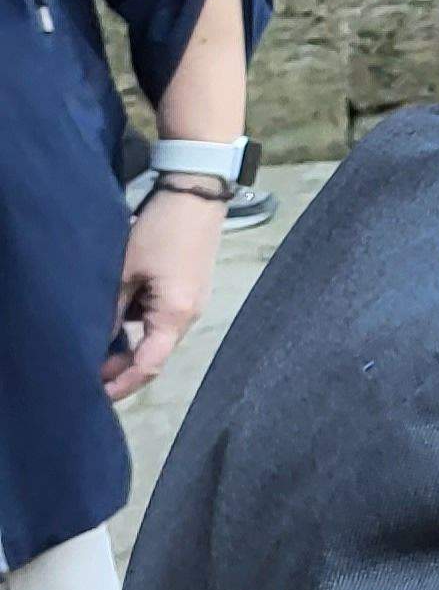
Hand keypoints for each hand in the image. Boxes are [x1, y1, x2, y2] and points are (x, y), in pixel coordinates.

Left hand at [103, 189, 224, 400]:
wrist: (196, 195)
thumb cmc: (162, 231)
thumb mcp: (125, 271)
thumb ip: (113, 311)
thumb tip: (98, 340)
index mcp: (176, 314)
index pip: (149, 365)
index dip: (124, 384)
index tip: (98, 394)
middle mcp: (191, 315)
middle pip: (155, 354)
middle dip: (123, 364)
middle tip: (90, 367)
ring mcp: (194, 302)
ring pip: (157, 335)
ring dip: (130, 340)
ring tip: (99, 333)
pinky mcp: (191, 289)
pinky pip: (163, 316)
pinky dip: (141, 321)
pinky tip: (121, 308)